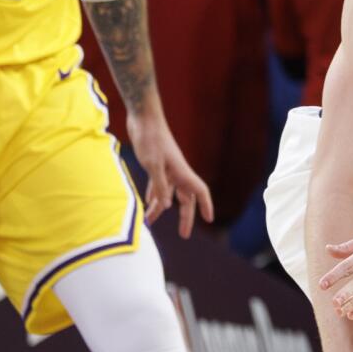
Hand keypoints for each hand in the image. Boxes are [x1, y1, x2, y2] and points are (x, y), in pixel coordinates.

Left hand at [127, 113, 214, 236]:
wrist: (143, 116)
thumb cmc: (150, 138)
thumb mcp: (153, 164)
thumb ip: (160, 186)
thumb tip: (165, 207)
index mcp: (181, 172)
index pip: (200, 192)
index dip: (206, 206)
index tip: (209, 220)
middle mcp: (177, 172)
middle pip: (186, 198)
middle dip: (185, 217)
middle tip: (184, 235)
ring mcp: (167, 168)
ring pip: (168, 193)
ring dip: (161, 208)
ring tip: (151, 221)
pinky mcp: (155, 164)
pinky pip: (158, 185)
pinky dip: (153, 195)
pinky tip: (147, 202)